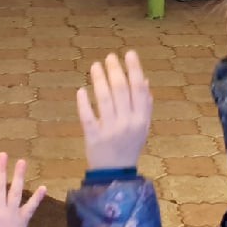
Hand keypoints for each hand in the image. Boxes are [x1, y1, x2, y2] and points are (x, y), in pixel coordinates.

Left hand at [77, 51, 152, 171]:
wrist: (116, 173)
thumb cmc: (130, 146)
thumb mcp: (143, 127)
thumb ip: (145, 105)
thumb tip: (145, 80)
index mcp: (142, 119)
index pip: (139, 89)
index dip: (134, 69)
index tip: (129, 54)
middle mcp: (127, 123)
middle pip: (120, 90)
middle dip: (115, 70)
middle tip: (109, 57)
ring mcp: (110, 130)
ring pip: (104, 99)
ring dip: (99, 79)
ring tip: (95, 66)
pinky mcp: (93, 137)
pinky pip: (87, 117)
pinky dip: (84, 102)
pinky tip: (81, 90)